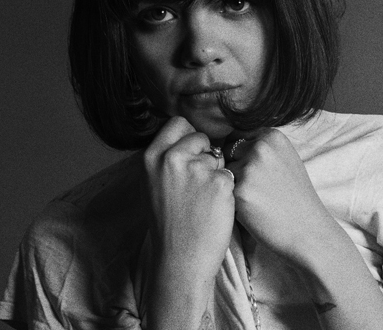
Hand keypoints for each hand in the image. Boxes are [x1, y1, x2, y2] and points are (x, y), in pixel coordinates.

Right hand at [142, 116, 234, 280]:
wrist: (180, 259)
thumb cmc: (169, 224)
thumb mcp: (153, 184)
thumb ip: (166, 158)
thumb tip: (186, 134)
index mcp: (151, 157)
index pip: (178, 123)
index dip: (189, 137)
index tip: (191, 153)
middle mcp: (172, 158)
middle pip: (201, 136)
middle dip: (205, 154)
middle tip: (198, 183)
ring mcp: (197, 169)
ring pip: (218, 157)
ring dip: (217, 173)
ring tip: (203, 200)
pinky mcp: (221, 182)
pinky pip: (230, 174)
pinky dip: (228, 189)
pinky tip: (215, 207)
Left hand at [225, 129, 338, 264]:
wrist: (307, 229)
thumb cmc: (295, 196)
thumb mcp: (285, 158)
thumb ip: (262, 147)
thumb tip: (229, 142)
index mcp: (272, 136)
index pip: (238, 136)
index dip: (242, 155)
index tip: (257, 170)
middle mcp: (260, 147)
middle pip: (228, 152)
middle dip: (236, 167)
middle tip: (258, 187)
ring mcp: (250, 167)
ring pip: (225, 172)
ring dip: (233, 184)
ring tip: (257, 198)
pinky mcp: (240, 190)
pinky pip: (225, 191)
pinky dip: (234, 201)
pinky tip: (253, 209)